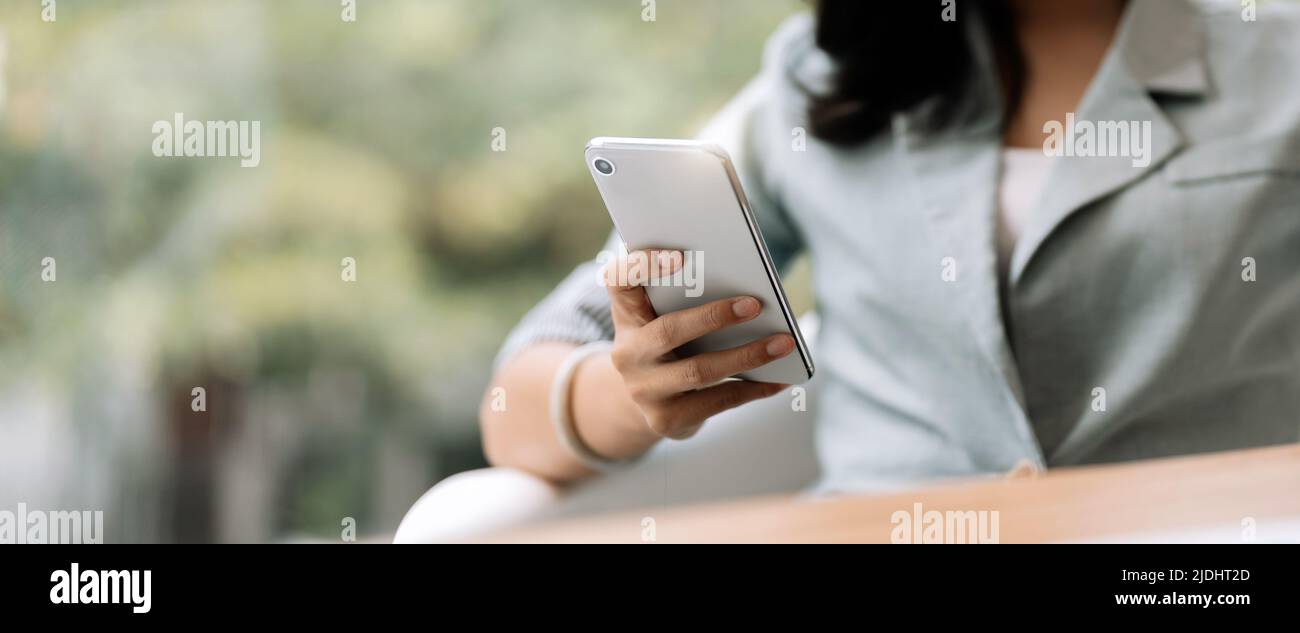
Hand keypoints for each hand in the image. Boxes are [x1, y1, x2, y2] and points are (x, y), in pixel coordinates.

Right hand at [602, 249, 794, 439]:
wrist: (648, 399)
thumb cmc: (669, 343)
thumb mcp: (664, 315)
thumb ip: (688, 296)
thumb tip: (750, 293)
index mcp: (627, 313)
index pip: (619, 280)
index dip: (644, 265)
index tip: (680, 256)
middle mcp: (627, 352)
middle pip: (669, 330)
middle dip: (714, 317)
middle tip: (755, 305)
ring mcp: (643, 389)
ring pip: (699, 371)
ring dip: (747, 356)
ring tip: (783, 343)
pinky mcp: (666, 418)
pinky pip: (717, 402)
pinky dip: (754, 389)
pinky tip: (780, 380)